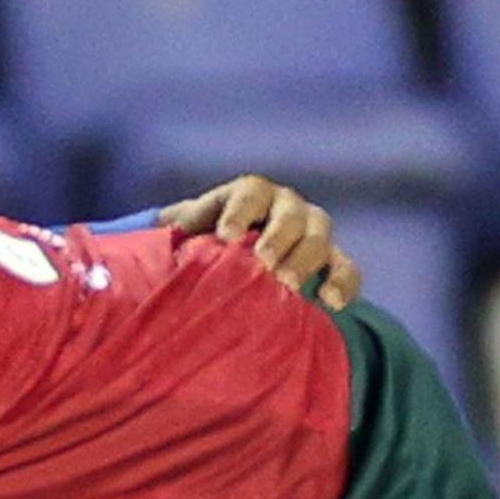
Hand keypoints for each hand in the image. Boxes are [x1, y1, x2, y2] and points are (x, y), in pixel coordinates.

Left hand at [161, 176, 362, 310]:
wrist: (237, 258)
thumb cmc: (205, 246)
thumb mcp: (188, 234)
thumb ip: (176, 235)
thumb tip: (152, 242)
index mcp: (251, 194)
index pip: (249, 195)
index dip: (239, 213)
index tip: (226, 237)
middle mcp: (286, 207)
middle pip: (290, 215)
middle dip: (277, 238)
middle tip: (264, 264)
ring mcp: (313, 233)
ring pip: (320, 236)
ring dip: (306, 259)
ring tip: (289, 285)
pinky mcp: (332, 261)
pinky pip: (347, 268)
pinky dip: (343, 283)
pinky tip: (331, 304)